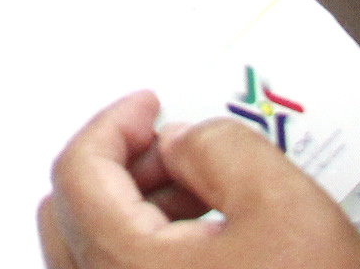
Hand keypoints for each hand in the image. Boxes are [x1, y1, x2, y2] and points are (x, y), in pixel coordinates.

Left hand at [40, 95, 359, 268]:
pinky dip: (147, 254)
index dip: (113, 125)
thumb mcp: (285, 202)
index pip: (78, 174)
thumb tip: (179, 140)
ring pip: (95, 256)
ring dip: (136, 212)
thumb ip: (218, 145)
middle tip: (171, 145)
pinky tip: (205, 244)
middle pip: (74, 216)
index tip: (148, 106)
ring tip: (202, 195)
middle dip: (122, 167)